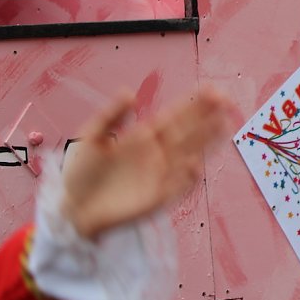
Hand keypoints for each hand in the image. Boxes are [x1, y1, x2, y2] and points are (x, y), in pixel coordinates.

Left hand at [60, 87, 229, 239]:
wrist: (73, 209)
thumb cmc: (81, 173)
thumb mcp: (90, 138)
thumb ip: (110, 115)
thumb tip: (130, 92)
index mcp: (146, 136)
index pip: (176, 115)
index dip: (195, 103)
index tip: (213, 90)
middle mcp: (160, 152)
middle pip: (190, 131)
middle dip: (208, 116)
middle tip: (226, 100)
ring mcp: (162, 174)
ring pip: (191, 154)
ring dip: (207, 141)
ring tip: (225, 124)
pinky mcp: (159, 197)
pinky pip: (179, 185)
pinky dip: (188, 177)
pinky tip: (195, 164)